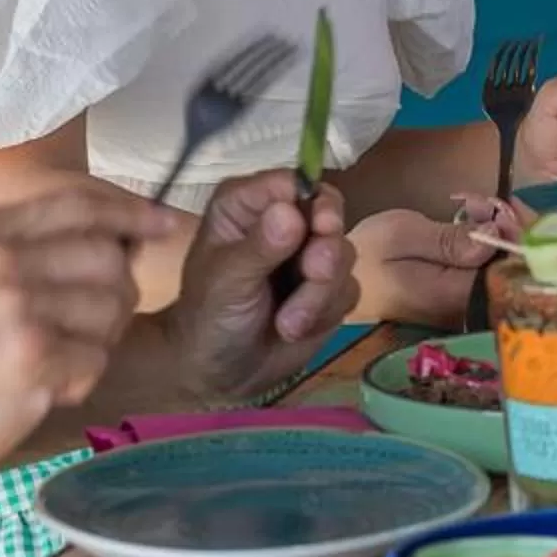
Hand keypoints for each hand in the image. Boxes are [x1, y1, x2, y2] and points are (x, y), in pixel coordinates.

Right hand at [0, 186, 170, 484]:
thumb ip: (36, 247)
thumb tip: (126, 234)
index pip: (81, 205)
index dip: (132, 213)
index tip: (163, 224)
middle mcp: (3, 261)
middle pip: (111, 259)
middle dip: (114, 298)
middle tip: (78, 331)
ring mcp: (18, 307)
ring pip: (114, 309)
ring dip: (98, 342)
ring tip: (55, 359)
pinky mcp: (33, 356)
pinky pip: (98, 360)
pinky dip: (80, 381)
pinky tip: (43, 387)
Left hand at [160, 171, 357, 404]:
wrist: (220, 374)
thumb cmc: (208, 317)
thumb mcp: (227, 281)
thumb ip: (259, 248)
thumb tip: (290, 212)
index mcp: (248, 205)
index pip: (294, 182)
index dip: (313, 202)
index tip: (322, 227)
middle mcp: (283, 221)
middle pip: (330, 212)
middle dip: (326, 251)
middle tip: (313, 274)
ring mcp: (309, 253)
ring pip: (344, 254)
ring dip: (319, 293)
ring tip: (288, 322)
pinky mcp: (329, 287)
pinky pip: (348, 289)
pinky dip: (324, 312)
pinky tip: (294, 329)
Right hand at [351, 204, 501, 327]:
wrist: (341, 278)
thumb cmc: (368, 254)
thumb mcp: (403, 235)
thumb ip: (449, 240)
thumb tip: (494, 237)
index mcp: (457, 296)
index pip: (512, 273)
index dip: (523, 239)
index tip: (510, 207)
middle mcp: (469, 308)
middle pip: (514, 271)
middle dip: (514, 231)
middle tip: (493, 202)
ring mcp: (467, 306)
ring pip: (504, 269)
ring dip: (502, 234)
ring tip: (480, 206)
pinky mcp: (461, 297)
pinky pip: (489, 270)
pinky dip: (490, 243)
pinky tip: (478, 221)